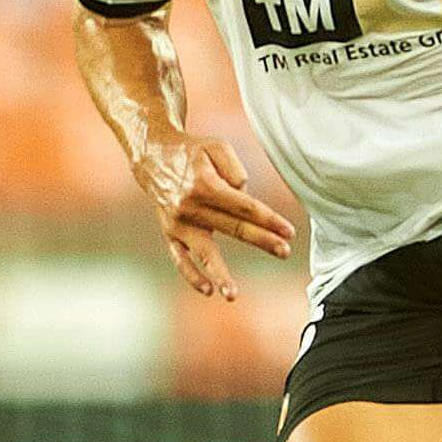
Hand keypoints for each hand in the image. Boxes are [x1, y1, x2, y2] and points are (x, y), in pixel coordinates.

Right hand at [138, 134, 292, 299]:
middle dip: (262, 240)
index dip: (268, 220)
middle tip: (284, 251)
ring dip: (219, 274)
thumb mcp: (216, 147)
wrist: (152, 156)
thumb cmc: (192, 151)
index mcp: (204, 184)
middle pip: (233, 228)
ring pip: (203, 252)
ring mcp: (178, 223)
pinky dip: (192, 275)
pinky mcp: (170, 232)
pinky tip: (208, 290)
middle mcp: (190, 207)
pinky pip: (180, 258)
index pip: (244, 207)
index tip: (288, 232)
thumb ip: (235, 169)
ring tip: (233, 294)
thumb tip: (245, 196)